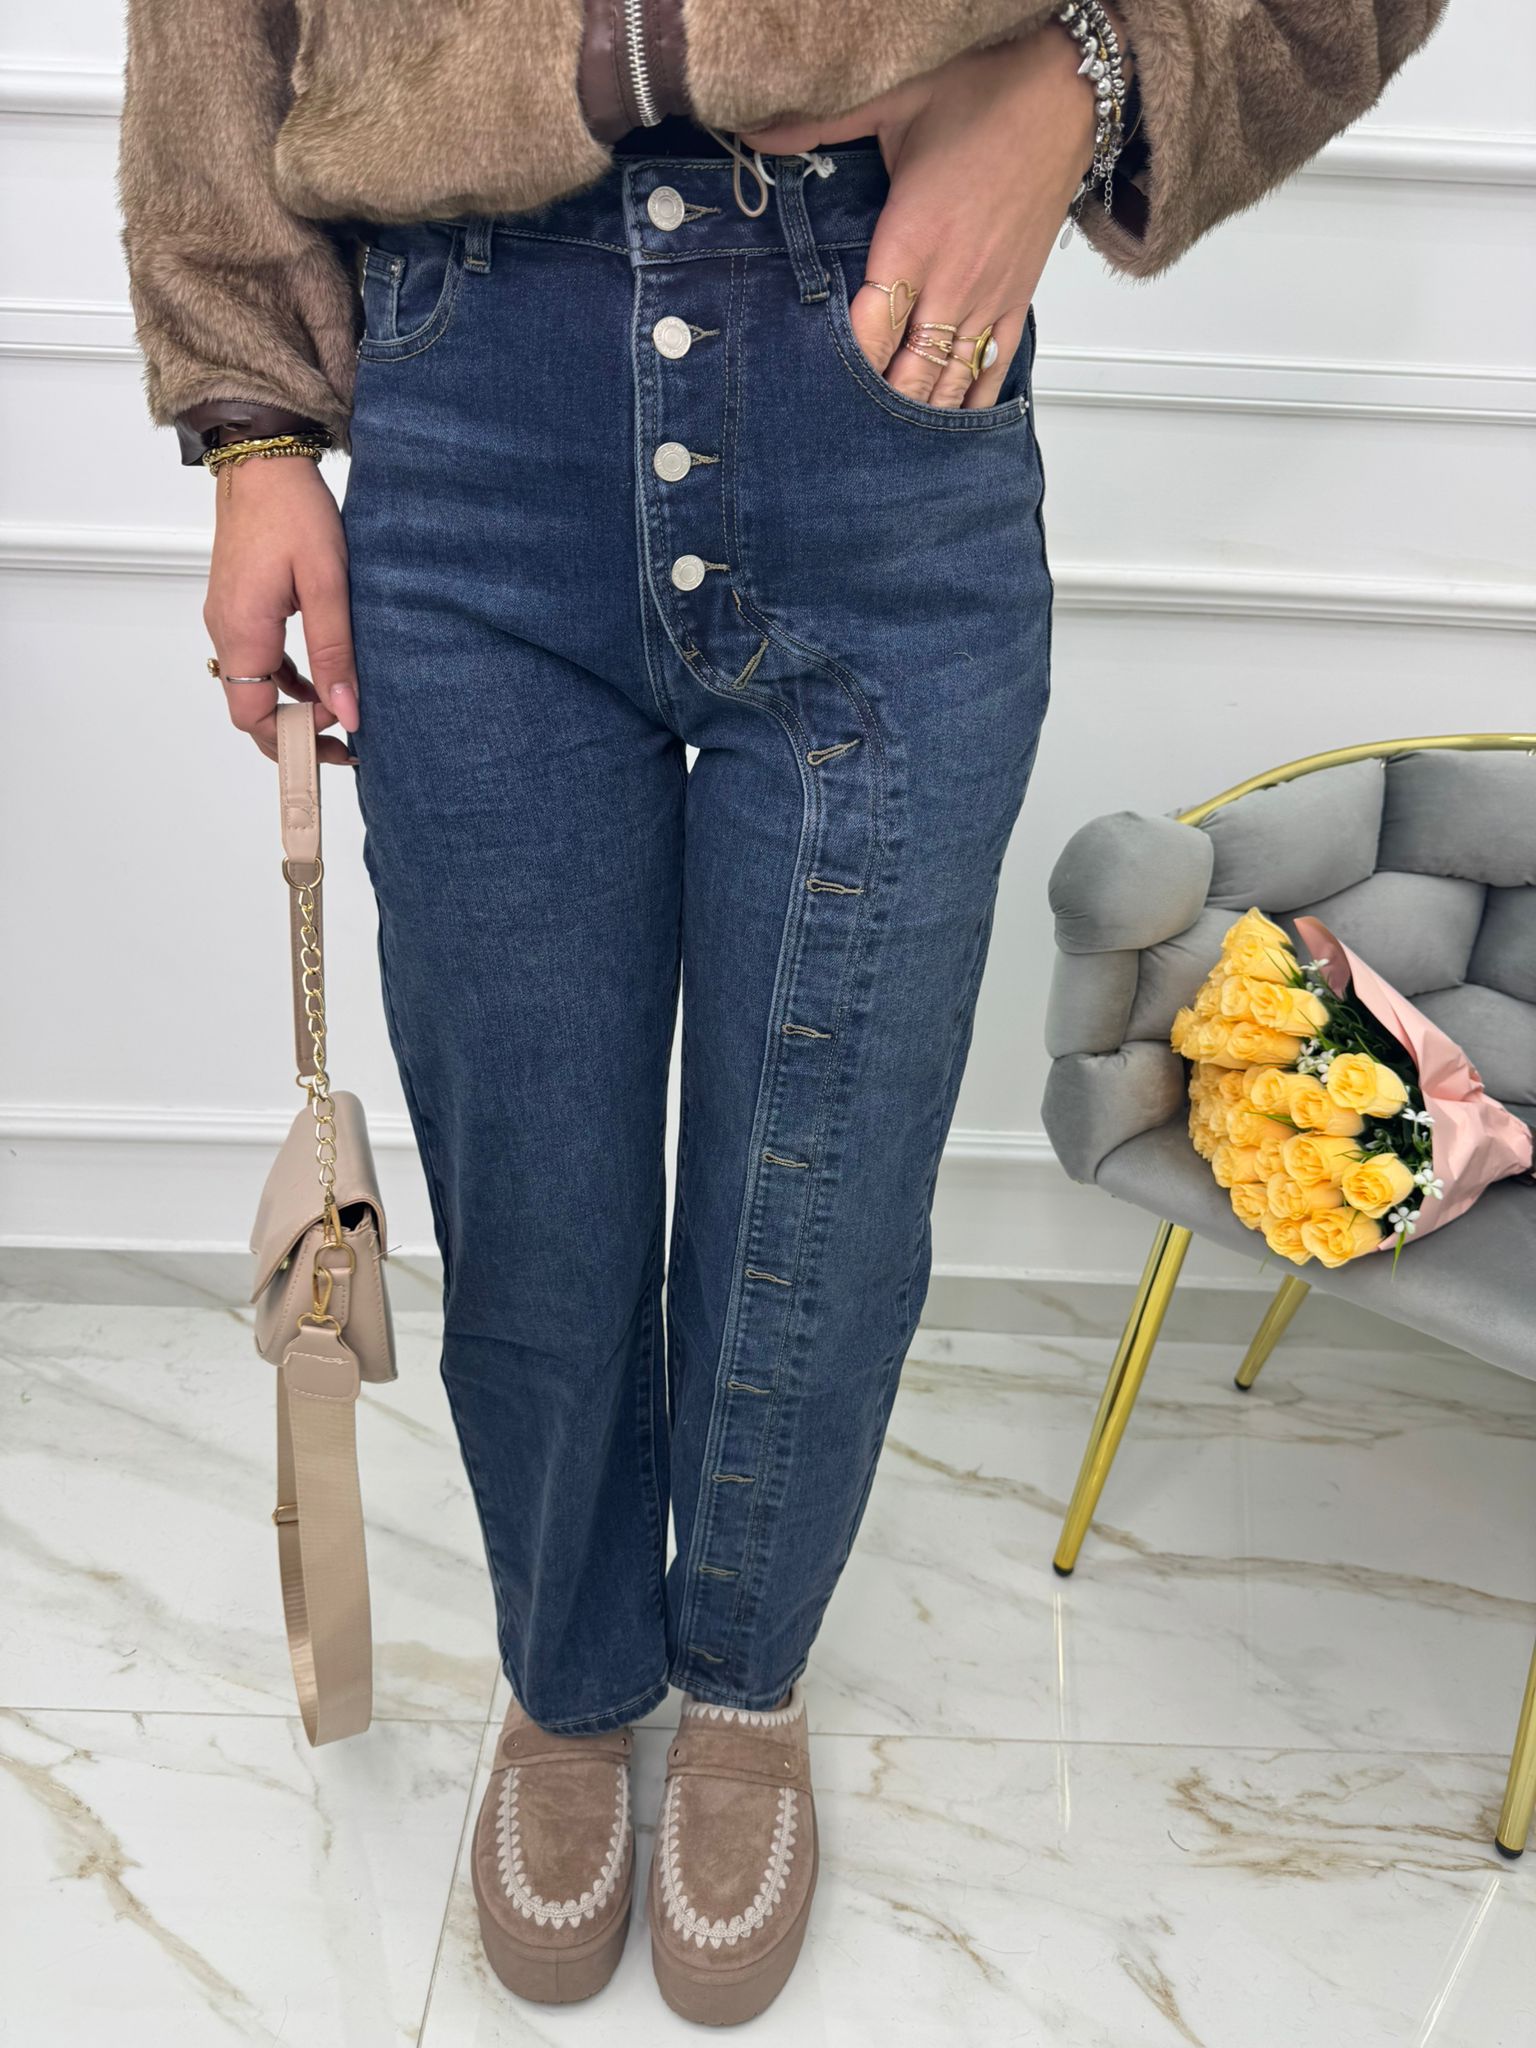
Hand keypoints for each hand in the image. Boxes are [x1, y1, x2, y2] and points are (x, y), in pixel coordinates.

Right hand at [204, 455, 358, 762]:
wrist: (262, 461)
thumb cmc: (293, 511)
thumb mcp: (327, 584)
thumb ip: (335, 653)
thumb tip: (349, 713)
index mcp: (243, 630)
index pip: (253, 716)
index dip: (294, 739)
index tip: (338, 739)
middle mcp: (226, 631)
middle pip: (250, 710)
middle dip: (295, 735)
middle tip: (344, 744)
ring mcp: (228, 620)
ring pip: (253, 688)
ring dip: (292, 710)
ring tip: (339, 716)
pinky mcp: (239, 608)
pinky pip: (256, 662)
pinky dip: (285, 682)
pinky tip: (319, 681)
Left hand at [744, 22, 1121, 409]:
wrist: (1069, 89)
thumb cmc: (988, 92)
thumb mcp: (894, 98)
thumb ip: (819, 124)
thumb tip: (752, 130)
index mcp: (913, 242)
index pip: (870, 333)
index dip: (844, 372)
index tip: (814, 398)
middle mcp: (952, 283)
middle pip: (908, 374)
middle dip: (876, 410)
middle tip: (841, 443)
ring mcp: (988, 297)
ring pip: (949, 381)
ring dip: (919, 416)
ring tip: (886, 453)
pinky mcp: (1017, 298)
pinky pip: (993, 368)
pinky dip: (971, 402)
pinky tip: (949, 426)